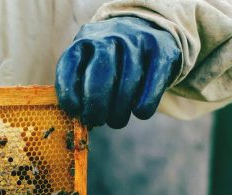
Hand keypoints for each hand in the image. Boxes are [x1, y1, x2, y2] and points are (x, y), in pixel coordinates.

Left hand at [56, 17, 180, 128]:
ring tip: (116, 121)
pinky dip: (144, 105)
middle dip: (96, 107)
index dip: (68, 95)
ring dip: (119, 111)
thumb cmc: (112, 62)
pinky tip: (140, 112)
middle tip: (96, 121)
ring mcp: (138, 41)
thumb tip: (79, 122)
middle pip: (100, 77)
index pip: (69, 68)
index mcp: (84, 41)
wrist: (150, 33)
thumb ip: (80, 90)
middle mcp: (110, 37)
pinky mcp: (163, 51)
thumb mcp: (90, 65)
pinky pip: (153, 85)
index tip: (74, 112)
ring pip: (127, 84)